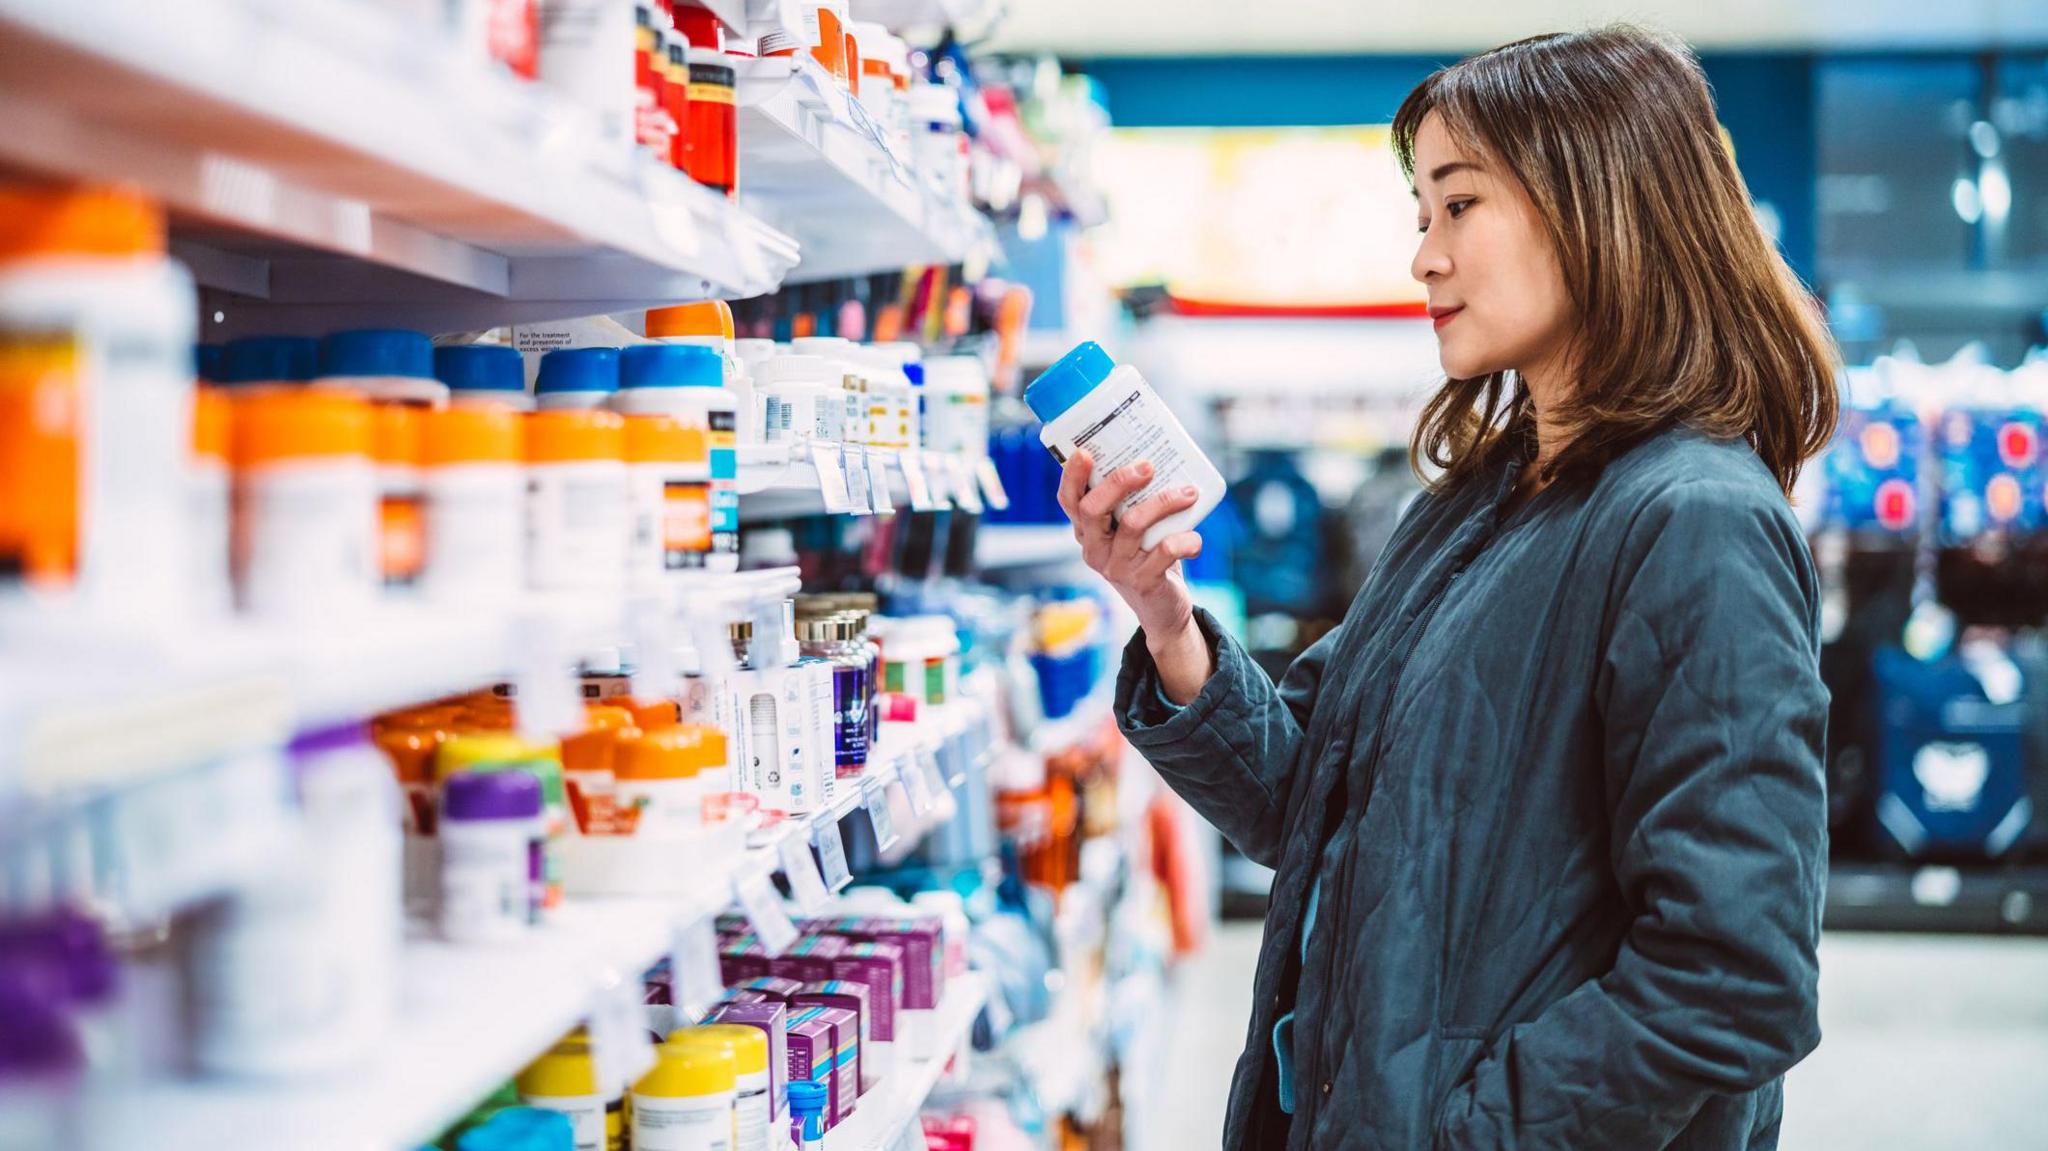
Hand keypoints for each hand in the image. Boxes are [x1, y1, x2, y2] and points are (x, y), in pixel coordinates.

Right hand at [1057, 451, 1204, 642]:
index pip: (1069, 501)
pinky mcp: (1142, 581)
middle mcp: (1095, 549)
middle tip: (1147, 466)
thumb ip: (1134, 502)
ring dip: (1164, 502)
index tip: (1085, 453)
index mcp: (1087, 531)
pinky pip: (1165, 551)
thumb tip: (1158, 457)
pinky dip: (1186, 540)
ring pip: (1133, 524)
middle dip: (1119, 482)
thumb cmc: (1147, 555)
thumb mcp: (1132, 530)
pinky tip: (1196, 539)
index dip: (1072, 476)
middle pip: (1093, 509)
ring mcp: (1116, 567)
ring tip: (1188, 493)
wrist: (1161, 608)